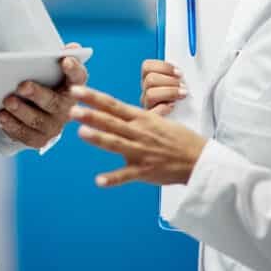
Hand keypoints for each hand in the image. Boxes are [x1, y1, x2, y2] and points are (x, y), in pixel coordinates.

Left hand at [0, 42, 88, 148]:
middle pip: (55, 103)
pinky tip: (1, 115)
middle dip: (38, 94)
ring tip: (7, 100)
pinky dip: (12, 125)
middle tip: (22, 85)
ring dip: (22, 110)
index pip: (79, 78)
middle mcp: (68, 109)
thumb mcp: (51, 69)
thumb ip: (59, 57)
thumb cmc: (45, 83)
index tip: (64, 59)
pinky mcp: (39, 139)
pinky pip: (25, 135)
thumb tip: (73, 46)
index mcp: (73, 88)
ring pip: (38, 121)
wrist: (37, 109)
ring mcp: (55, 126)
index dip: (74, 69)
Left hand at [70, 85, 207, 186]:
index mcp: (141, 118)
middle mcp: (139, 132)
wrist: (199, 159)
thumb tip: (117, 112)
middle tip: (72, 108)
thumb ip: (135, 117)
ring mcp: (141, 152)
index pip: (113, 104)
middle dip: (91, 114)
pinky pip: (126, 176)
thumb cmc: (179, 139)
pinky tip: (98, 180)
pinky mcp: (145, 171)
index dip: (94, 97)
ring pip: (116, 143)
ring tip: (81, 132)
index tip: (77, 90)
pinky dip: (112, 179)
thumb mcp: (158, 120)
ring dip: (98, 138)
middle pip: (111, 121)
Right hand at [140, 59, 186, 114]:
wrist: (192, 124)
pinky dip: (163, 109)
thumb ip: (180, 75)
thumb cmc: (187, 103)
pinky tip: (172, 107)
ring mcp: (148, 106)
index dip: (164, 67)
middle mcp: (147, 92)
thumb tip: (188, 66)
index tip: (179, 72)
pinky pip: (153, 112)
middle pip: (149, 79)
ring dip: (169, 93)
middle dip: (170, 81)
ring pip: (150, 94)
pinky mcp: (152, 118)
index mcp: (152, 80)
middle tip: (183, 86)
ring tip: (182, 95)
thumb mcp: (183, 84)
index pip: (147, 66)